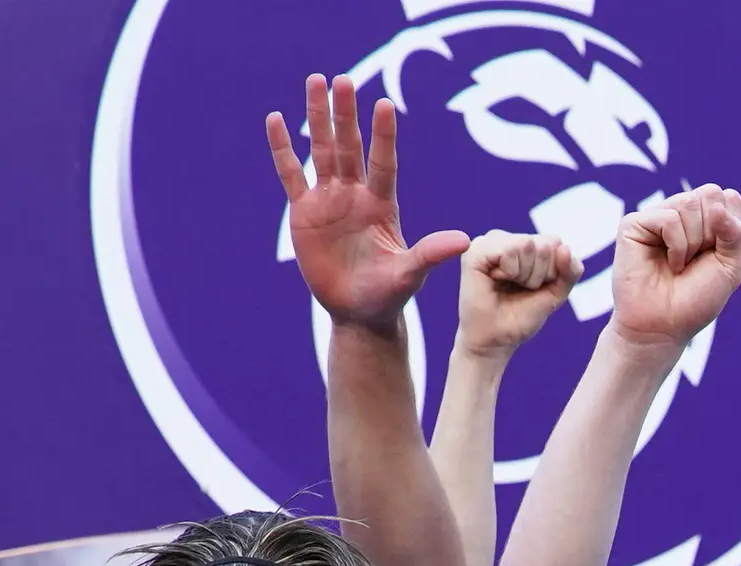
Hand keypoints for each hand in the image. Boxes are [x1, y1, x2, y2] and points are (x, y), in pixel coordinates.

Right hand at [270, 73, 471, 330]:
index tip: (384, 104)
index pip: (383, 163)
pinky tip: (275, 119)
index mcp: (382, 205)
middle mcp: (356, 195)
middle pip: (350, 147)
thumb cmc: (389, 294)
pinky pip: (291, 174)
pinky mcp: (304, 212)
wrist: (358, 311)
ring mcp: (329, 200)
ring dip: (318, 118)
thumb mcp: (411, 275)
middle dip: (346, 114)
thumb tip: (465, 239)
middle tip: (342, 79)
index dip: (383, 136)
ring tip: (316, 80)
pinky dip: (282, 149)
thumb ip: (431, 254)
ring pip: (322, 150)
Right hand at [452, 231, 579, 360]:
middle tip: (519, 289)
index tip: (534, 288)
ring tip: (507, 286)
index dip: (552, 272)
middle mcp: (507, 238)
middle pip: (545, 243)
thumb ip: (569, 271)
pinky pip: (509, 249)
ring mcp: (490, 242)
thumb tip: (564, 247)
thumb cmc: (520, 317)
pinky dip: (510, 271)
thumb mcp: (555, 293)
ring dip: (525, 275)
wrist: (495, 340)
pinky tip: (495, 280)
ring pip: (527, 244)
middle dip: (540, 274)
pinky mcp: (475, 249)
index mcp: (525, 245)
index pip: (555, 242)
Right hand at [606, 185, 740, 351]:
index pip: (727, 197)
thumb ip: (735, 232)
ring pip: (689, 202)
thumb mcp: (730, 268)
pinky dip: (677, 245)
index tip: (715, 255)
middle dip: (711, 233)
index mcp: (704, 219)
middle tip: (696, 261)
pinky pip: (669, 218)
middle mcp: (680, 213)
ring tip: (681, 265)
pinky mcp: (634, 223)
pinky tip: (669, 264)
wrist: (664, 327)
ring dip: (693, 241)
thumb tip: (722, 196)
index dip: (729, 227)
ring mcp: (657, 216)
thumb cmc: (695, 300)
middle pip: (710, 194)